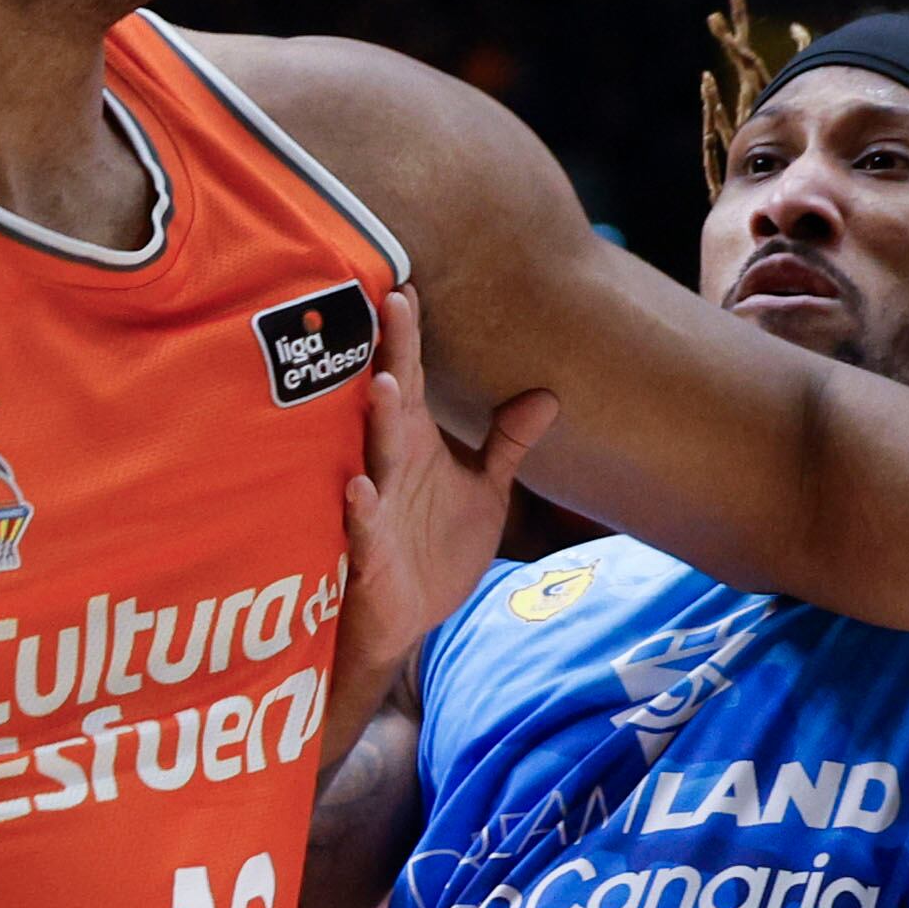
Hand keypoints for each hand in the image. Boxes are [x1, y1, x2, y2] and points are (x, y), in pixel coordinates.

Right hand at [336, 288, 559, 692]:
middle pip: (391, 402)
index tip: (406, 286)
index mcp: (414, 444)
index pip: (411, 379)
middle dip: (389, 354)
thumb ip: (507, 443)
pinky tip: (359, 489)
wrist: (408, 621)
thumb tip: (549, 394)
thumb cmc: (435, 548)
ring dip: (377, 421)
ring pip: (372, 456)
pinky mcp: (369, 552)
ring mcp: (376, 507)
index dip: (408, 336)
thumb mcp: (485, 491)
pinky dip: (361, 509)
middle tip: (390, 302)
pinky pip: (363, 527)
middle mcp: (389, 465)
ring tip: (383, 383)